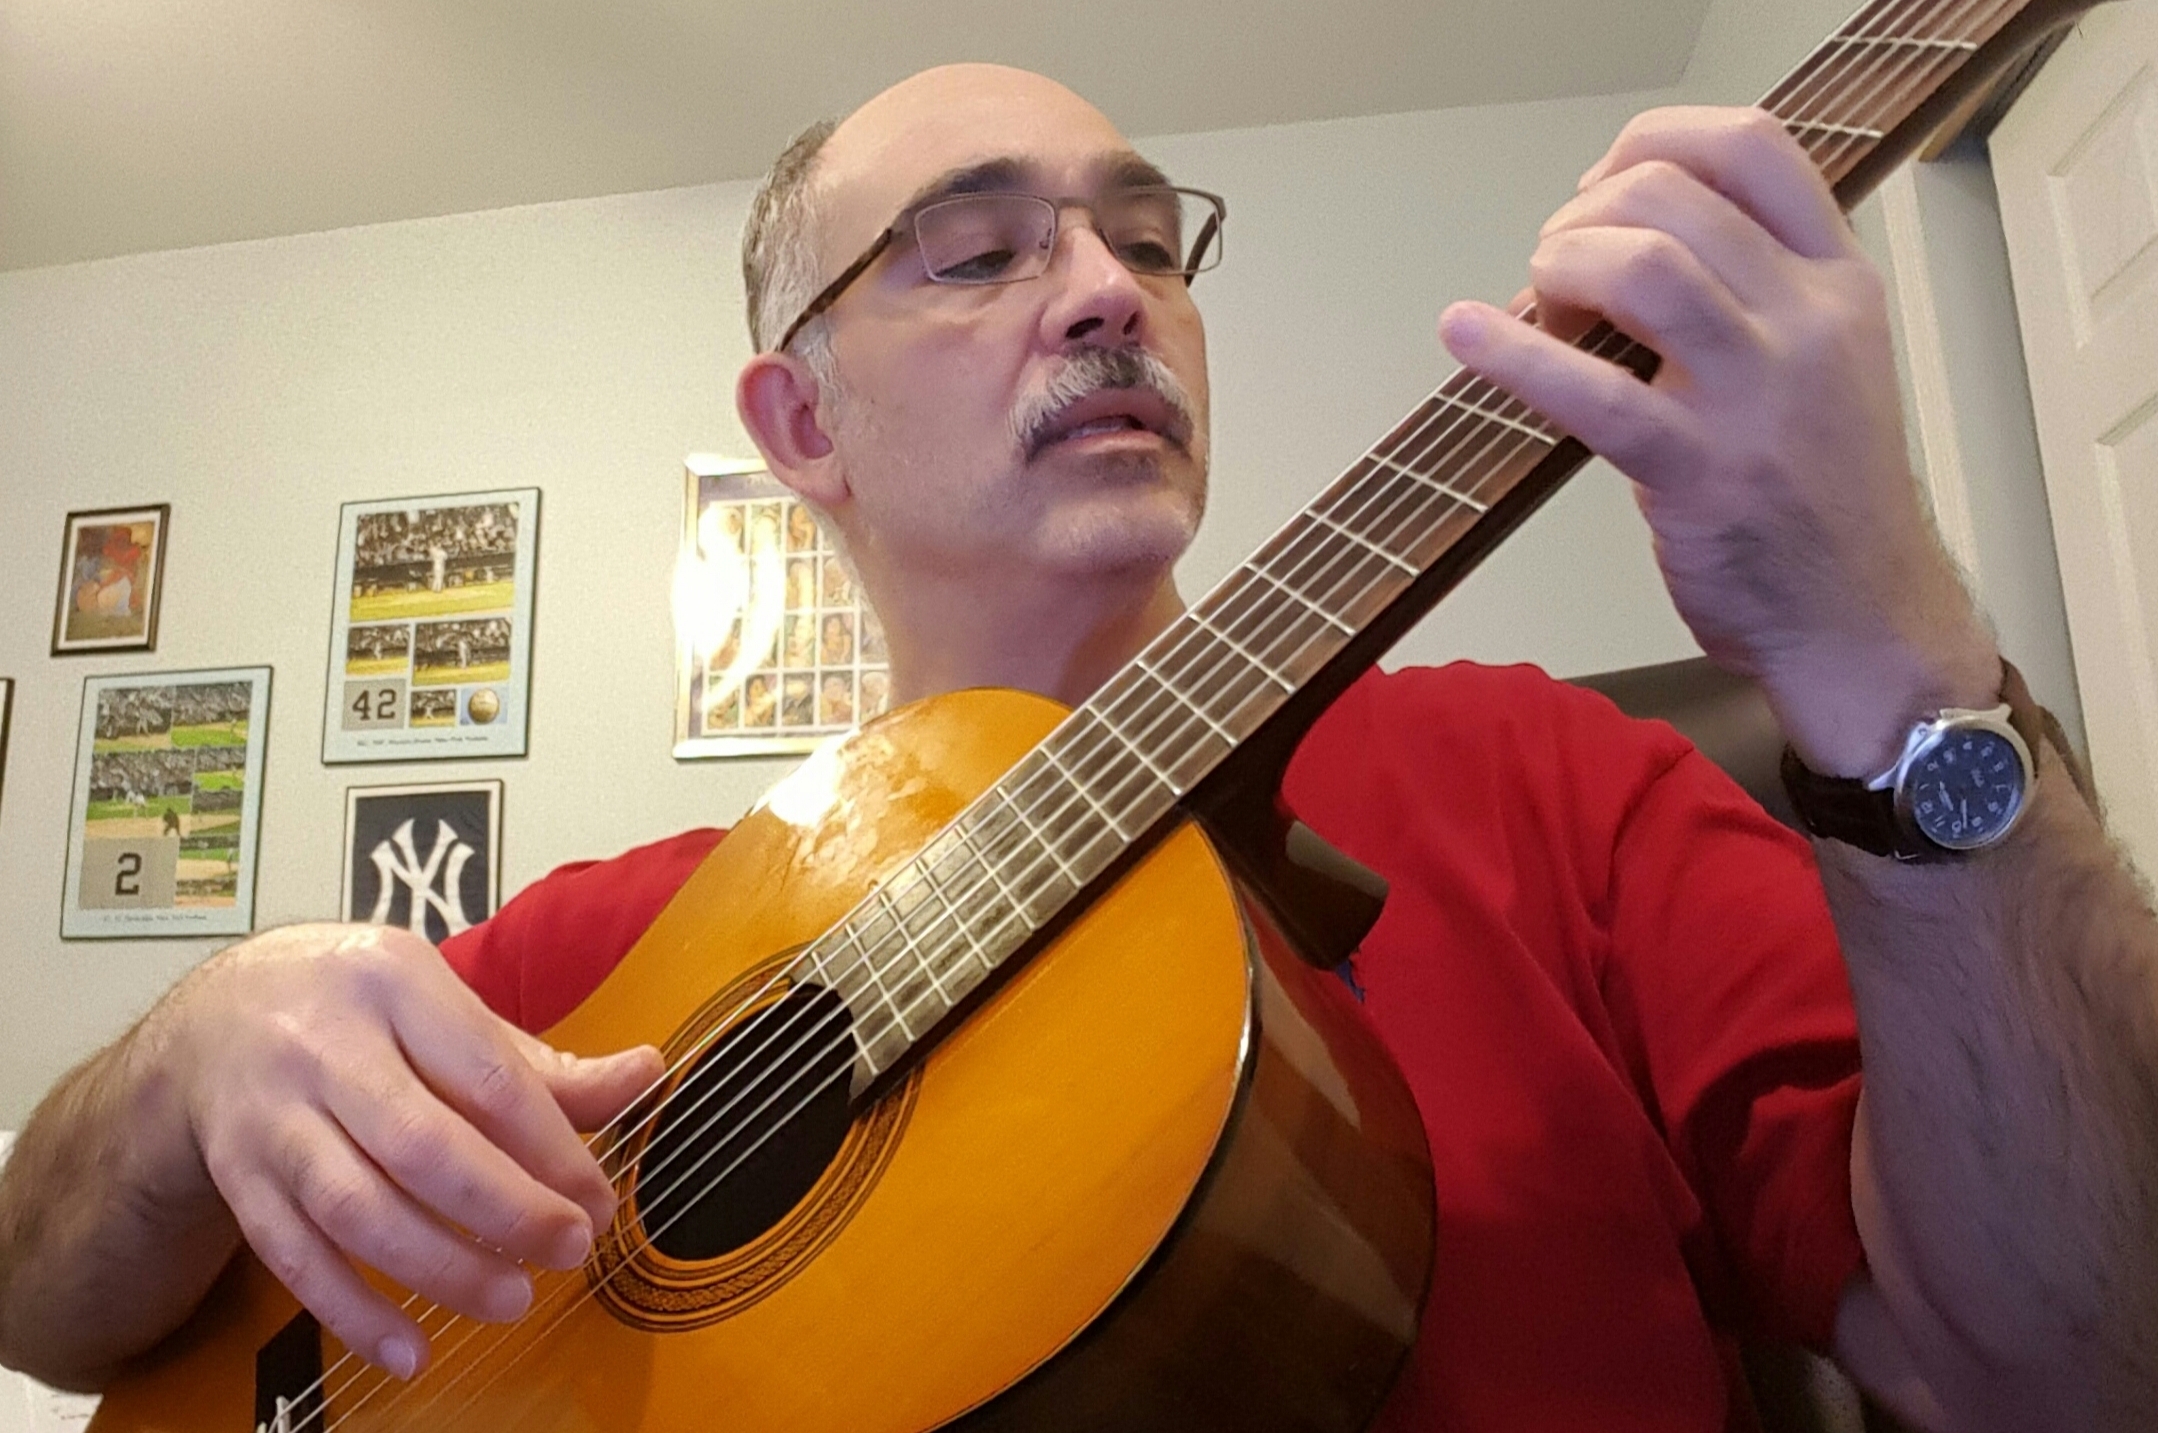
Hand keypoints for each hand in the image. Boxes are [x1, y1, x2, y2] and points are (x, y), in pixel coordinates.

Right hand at [160, 923, 661, 1378]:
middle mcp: (324, 1047)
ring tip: (510, 1300)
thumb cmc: (361, 1012)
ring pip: (357, 1208)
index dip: (551, 1149)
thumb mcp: (446, 1009)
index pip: (487, 1077)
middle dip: (505, 1210)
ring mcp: (273, 1117)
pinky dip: (352, 1313)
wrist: (216, 1017)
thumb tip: (644, 1073)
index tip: (598, 1200)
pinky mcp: (238, 1178)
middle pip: (422, 1145)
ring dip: (439, 1268)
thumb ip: (540, 1063)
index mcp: (394, 985)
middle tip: (568, 1250)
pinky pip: (294, 1258)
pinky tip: (410, 1349)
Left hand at [1437, 105, 1999, 775]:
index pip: (1753, 144)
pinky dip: (1511, 352)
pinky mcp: (1699, 471)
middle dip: (1580, 217)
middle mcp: (1807, 321)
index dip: (1651, 143)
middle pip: (1670, 195)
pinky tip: (1465, 335)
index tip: (1601, 189)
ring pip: (1639, 264)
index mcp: (1838, 281)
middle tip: (1555, 274)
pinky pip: (1591, 391)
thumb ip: (1750, 291)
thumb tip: (1616, 240)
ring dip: (1557, 268)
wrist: (1863, 621)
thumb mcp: (1824, 361)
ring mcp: (1756, 396)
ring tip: (1539, 311)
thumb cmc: (1821, 494)